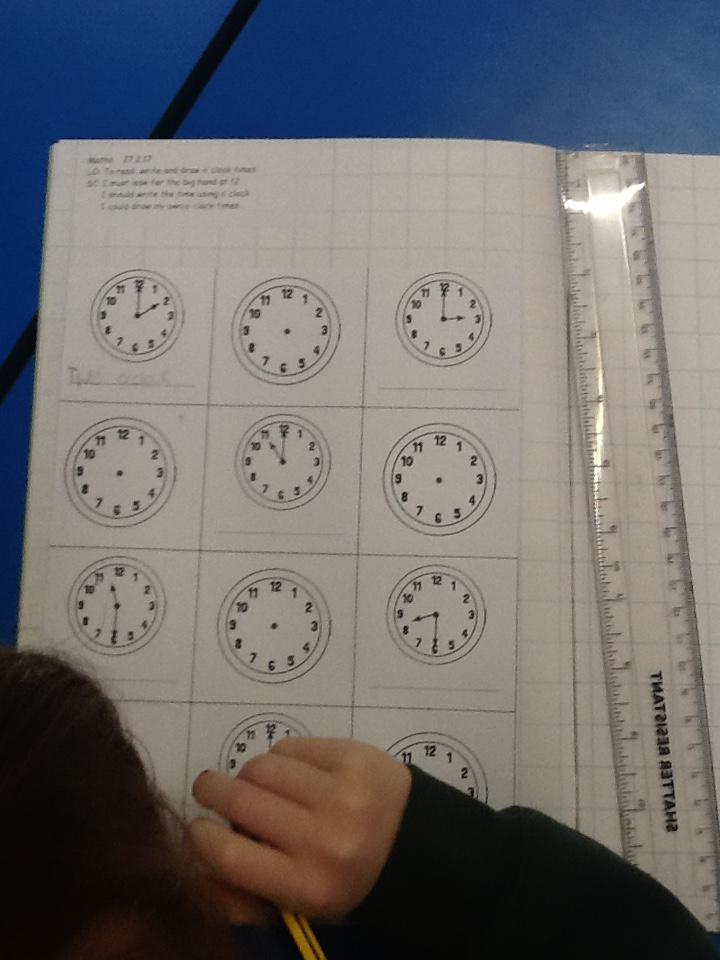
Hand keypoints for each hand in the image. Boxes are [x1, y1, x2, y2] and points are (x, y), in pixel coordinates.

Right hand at [189, 738, 411, 922]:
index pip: (230, 856)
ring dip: (250, 774)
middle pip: (241, 802)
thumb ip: (247, 892)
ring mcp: (341, 792)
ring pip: (263, 767)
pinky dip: (283, 757)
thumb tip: (198, 866)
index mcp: (308, 886)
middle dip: (213, 791)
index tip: (198, 827)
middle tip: (207, 788)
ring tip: (259, 783)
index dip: (202, 837)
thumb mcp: (303, 904)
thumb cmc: (351, 878)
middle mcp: (324, 839)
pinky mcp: (354, 756)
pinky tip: (293, 771)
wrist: (419, 846)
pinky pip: (292, 746)